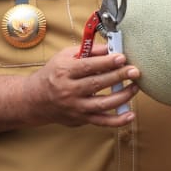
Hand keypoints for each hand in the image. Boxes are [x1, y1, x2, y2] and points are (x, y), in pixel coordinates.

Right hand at [22, 43, 137, 127]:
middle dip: (118, 77)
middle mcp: (68, 90)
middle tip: (135, 71)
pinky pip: (102, 122)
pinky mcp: (81, 119)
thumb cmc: (54, 74)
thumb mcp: (65, 56)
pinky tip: (130, 115)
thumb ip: (89, 51)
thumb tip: (111, 48)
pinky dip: (117, 121)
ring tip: (136, 87)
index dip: (106, 62)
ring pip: (101, 104)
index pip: (87, 66)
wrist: (35, 99)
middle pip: (96, 84)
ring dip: (122, 96)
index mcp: (64, 72)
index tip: (122, 57)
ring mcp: (75, 107)